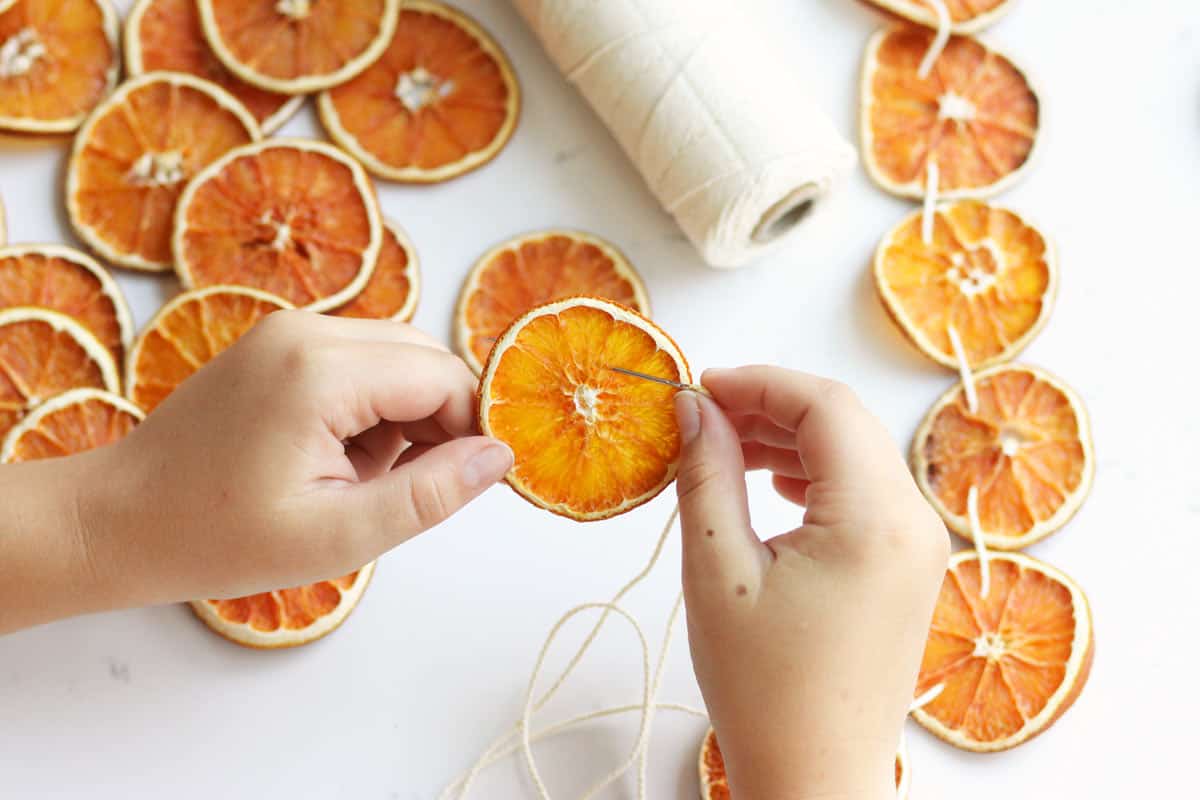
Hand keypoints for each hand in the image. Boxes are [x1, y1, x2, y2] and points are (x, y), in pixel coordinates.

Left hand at [9, 312, 511, 627]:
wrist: (118, 519)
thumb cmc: (216, 537)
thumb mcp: (338, 534)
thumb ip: (430, 493)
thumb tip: (502, 455)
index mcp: (320, 370)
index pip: (444, 376)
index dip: (470, 430)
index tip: (461, 486)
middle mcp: (306, 328)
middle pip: (426, 356)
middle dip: (439, 420)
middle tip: (407, 487)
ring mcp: (288, 329)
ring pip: (397, 356)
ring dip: (405, 414)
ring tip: (361, 477)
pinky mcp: (278, 342)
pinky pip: (359, 360)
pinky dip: (371, 406)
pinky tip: (338, 456)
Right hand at [673, 367, 948, 799]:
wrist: (817, 778)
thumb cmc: (766, 692)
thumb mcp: (717, 573)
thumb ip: (707, 475)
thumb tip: (694, 407)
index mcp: (876, 520)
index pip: (824, 405)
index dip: (757, 382)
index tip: (699, 388)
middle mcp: (914, 524)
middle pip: (845, 422)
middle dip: (771, 405)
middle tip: (703, 415)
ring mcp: (919, 547)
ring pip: (855, 454)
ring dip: (790, 439)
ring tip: (724, 450)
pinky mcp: (908, 568)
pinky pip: (864, 493)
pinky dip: (814, 475)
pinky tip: (768, 484)